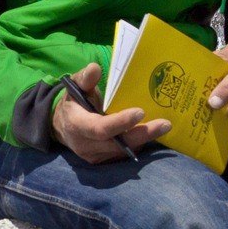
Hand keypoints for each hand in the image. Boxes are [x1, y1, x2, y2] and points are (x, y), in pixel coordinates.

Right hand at [51, 63, 170, 162]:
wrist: (62, 126)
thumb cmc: (74, 103)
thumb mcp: (75, 87)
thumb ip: (85, 79)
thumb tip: (95, 68)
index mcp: (76, 124)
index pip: (100, 128)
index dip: (121, 122)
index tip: (140, 112)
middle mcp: (85, 145)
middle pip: (117, 143)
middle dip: (142, 134)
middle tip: (165, 124)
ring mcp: (94, 156)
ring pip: (124, 151)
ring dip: (144, 139)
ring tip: (164, 127)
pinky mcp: (103, 161)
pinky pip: (124, 154)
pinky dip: (139, 143)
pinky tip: (152, 133)